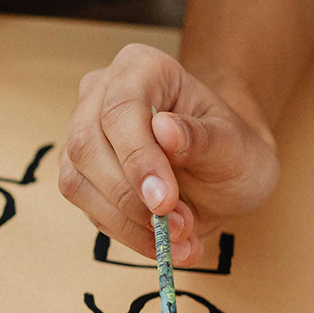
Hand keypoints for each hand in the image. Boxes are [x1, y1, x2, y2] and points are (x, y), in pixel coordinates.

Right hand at [58, 43, 278, 264]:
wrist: (224, 171)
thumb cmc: (233, 149)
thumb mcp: (236, 145)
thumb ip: (203, 137)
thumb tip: (164, 129)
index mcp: (139, 68)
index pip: (120, 109)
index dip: (137, 157)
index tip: (165, 200)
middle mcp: (99, 95)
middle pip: (87, 145)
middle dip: (130, 196)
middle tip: (178, 227)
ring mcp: (83, 134)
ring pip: (77, 181)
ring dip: (126, 221)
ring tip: (178, 241)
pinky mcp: (79, 173)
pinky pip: (87, 208)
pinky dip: (125, 233)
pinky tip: (162, 245)